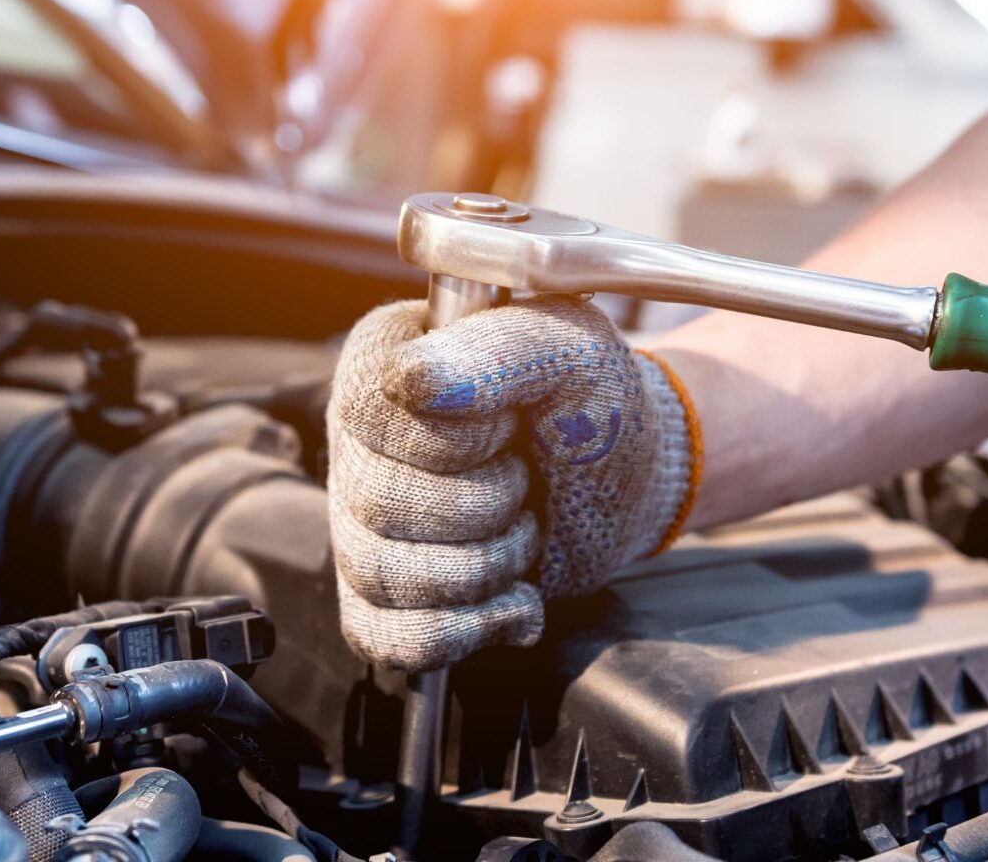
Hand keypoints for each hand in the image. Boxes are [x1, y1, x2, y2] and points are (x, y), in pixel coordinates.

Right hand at [326, 295, 698, 671]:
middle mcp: (359, 436)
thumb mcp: (571, 355)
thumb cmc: (597, 406)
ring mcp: (363, 517)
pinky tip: (513, 601)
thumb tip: (410, 381)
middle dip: (483, 509)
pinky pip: (386, 634)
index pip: (371, 415)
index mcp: (387, 358)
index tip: (513, 425)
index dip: (458, 441)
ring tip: (524, 536)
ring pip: (380, 574)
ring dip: (482, 569)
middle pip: (377, 504)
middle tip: (527, 483)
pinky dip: (462, 630)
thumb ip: (496, 352)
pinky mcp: (387, 589)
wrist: (629, 481)